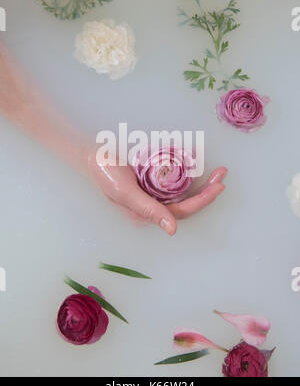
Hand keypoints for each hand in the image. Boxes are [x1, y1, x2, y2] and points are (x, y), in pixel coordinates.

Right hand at [88, 150, 226, 235]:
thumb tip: (173, 230)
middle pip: (186, 203)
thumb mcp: (127, 193)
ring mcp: (153, 193)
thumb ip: (149, 210)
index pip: (181, 211)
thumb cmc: (106, 173)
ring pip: (182, 192)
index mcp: (147, 214)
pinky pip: (174, 181)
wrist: (92, 155)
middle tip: (223, 175)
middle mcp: (153, 206)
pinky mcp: (152, 182)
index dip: (202, 200)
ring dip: (201, 182)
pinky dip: (187, 173)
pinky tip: (197, 163)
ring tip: (217, 171)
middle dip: (206, 191)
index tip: (218, 187)